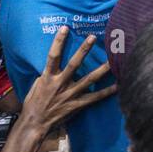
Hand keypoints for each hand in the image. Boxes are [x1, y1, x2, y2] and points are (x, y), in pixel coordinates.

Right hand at [15, 27, 115, 141]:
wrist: (35, 124)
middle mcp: (60, 84)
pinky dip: (107, 92)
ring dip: (102, 69)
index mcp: (48, 77)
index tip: (65, 28)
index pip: (53, 56)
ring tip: (113, 60)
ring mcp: (70, 94)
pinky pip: (95, 97)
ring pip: (89, 79)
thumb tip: (55, 63)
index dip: (58, 41)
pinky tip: (118, 85)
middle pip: (74, 64)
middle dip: (83, 50)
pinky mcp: (77, 105)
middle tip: (93, 37)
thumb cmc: (34, 103)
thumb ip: (48, 73)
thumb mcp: (36, 85)